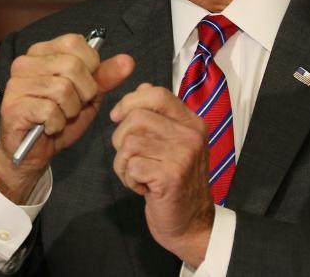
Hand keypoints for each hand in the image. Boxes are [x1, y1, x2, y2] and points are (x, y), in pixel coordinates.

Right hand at [0, 33, 133, 202]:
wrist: (33, 152)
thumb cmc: (58, 119)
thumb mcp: (88, 96)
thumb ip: (105, 77)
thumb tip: (127, 61)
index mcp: (42, 52)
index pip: (74, 42)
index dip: (90, 66)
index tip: (84, 84)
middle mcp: (25, 63)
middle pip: (72, 65)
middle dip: (83, 92)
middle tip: (73, 106)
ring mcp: (16, 84)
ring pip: (62, 89)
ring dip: (70, 110)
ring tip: (61, 116)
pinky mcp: (13, 106)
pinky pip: (50, 110)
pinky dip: (57, 123)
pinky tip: (49, 127)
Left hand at [110, 83, 214, 266]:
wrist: (191, 222)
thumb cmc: (175, 180)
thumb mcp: (172, 142)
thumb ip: (158, 114)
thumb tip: (142, 86)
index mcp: (192, 122)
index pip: (156, 94)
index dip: (129, 102)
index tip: (118, 118)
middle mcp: (191, 135)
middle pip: (136, 118)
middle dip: (121, 138)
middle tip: (132, 158)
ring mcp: (183, 155)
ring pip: (129, 142)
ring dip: (124, 162)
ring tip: (138, 174)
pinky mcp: (171, 176)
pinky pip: (131, 165)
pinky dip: (128, 178)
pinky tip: (142, 187)